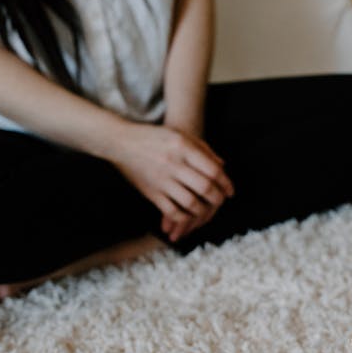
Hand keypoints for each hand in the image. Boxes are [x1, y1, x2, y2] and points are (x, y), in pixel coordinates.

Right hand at [112, 120, 233, 242]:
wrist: (121, 141)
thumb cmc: (154, 136)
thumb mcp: (179, 134)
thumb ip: (202, 148)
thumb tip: (222, 166)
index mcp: (183, 147)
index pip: (212, 170)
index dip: (225, 183)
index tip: (230, 191)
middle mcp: (174, 163)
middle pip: (205, 188)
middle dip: (217, 199)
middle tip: (221, 202)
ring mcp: (162, 179)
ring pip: (191, 203)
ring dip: (203, 211)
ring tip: (207, 211)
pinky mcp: (151, 191)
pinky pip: (172, 211)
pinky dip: (183, 218)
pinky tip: (188, 217)